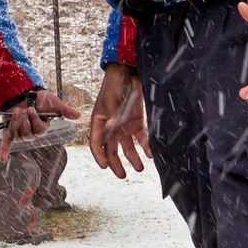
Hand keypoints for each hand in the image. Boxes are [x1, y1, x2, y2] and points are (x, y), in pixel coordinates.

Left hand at [0, 87, 77, 160]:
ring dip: (15, 122)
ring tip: (17, 110)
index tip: (31, 109)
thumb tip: (79, 115)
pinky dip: (4, 151)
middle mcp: (31, 133)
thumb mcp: (53, 102)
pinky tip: (2, 159)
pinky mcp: (9, 130)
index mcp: (42, 128)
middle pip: (28, 135)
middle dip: (25, 121)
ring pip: (18, 135)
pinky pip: (7, 143)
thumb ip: (65, 110)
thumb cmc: (40, 98)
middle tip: (24, 109)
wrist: (25, 91)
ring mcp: (20, 133)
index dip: (34, 120)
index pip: (39, 130)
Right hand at [89, 63, 150, 178]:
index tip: (105, 167)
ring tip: (140, 169)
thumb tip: (110, 130)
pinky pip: (140, 137)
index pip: (96, 143)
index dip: (99, 156)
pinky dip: (145, 145)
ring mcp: (123, 125)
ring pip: (127, 146)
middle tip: (122, 175)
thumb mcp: (111, 103)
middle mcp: (110, 126)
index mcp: (99, 122)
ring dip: (133, 157)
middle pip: (111, 149)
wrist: (128, 72)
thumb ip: (111, 118)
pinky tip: (150, 153)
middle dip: (116, 163)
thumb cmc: (115, 86)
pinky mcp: (136, 121)